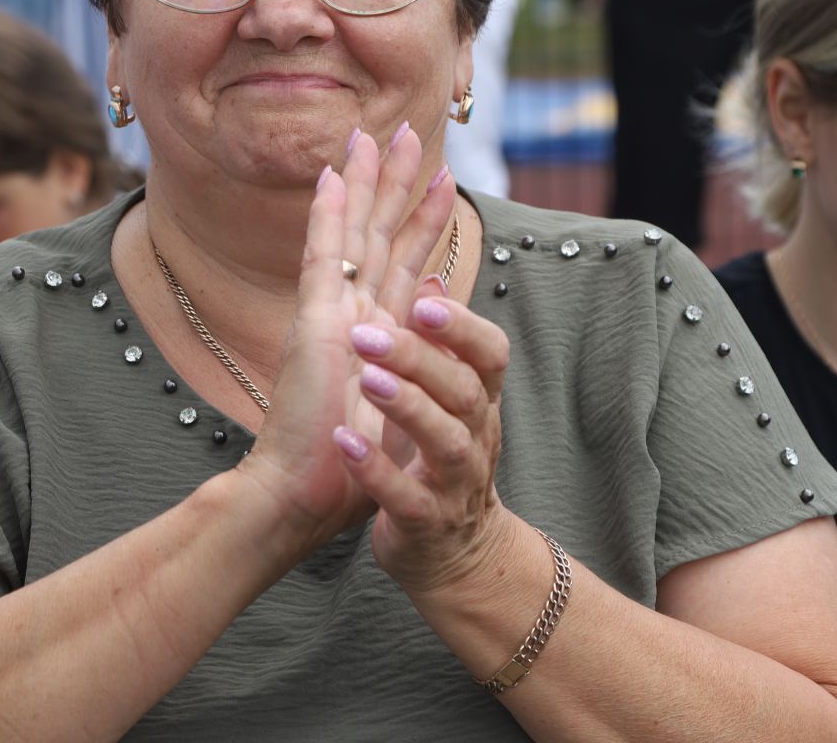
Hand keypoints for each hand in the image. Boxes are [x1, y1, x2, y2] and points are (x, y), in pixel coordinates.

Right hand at [232, 126, 456, 551]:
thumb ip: (412, 336)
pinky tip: (332, 176)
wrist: (300, 496)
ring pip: (352, 232)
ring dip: (366, 182)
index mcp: (371, 330)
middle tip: (409, 130)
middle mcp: (349, 313)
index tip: (437, 174)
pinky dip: (327, 214)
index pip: (402, 260)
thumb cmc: (343, 462)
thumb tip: (439, 290)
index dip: (420, 215)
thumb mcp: (395, 388)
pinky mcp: (314, 324)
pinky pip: (323, 256)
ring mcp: (328, 314)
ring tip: (377, 134)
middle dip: (394, 181)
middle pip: (377, 232)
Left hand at [336, 276, 513, 594]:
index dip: (463, 326)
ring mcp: (454, 483)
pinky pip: (405, 496)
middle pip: (462, 390)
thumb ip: (440, 343)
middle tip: (366, 334)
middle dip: (418, 358)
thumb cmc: (441, 464)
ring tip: (367, 378)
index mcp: (480, 403)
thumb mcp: (449, 401)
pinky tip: (346, 442)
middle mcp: (476, 438)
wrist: (454, 559)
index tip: (423, 301)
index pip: (491, 355)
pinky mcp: (425, 522)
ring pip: (443, 440)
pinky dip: (376, 469)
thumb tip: (430, 277)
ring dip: (407, 406)